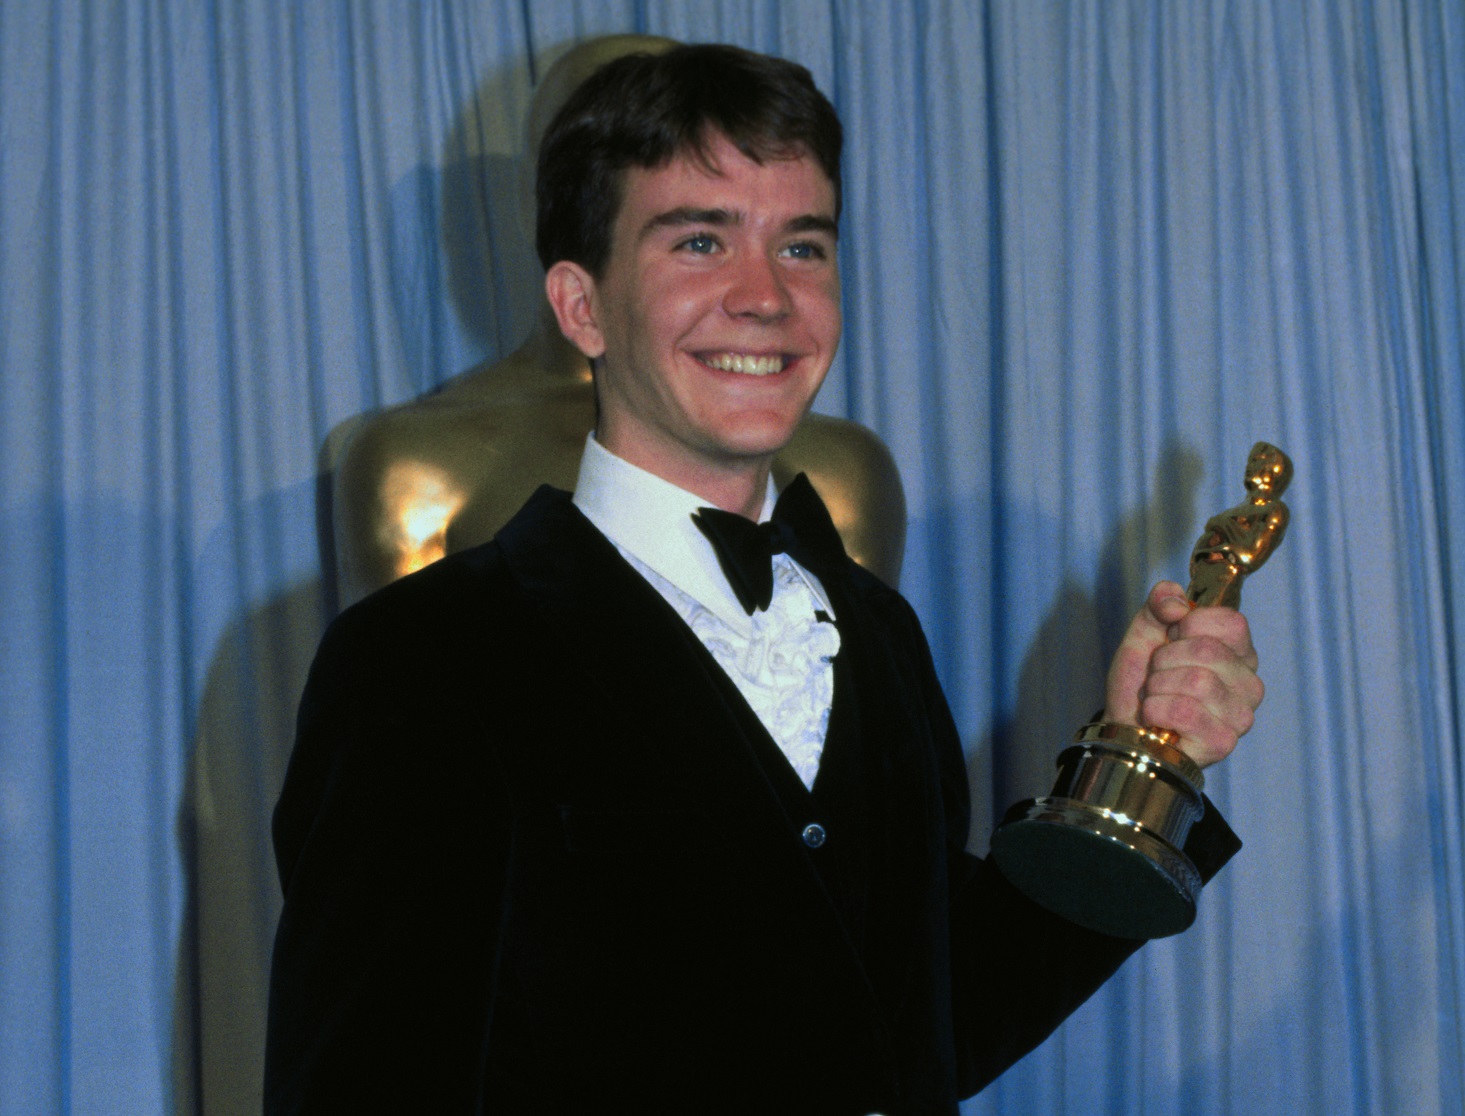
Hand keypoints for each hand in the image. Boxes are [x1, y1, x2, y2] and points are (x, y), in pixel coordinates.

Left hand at [1101, 580, 1263, 768]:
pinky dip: (1156, 710)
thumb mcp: (1145, 631)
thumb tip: (1177, 602)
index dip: (1187, 626)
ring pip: (1197, 681)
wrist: (1123, 724)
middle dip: (1164, 659)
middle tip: (1158, 675)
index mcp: (1240, 653)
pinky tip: (1157, 719)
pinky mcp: (1222, 743)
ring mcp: (1240, 716)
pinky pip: (1185, 712)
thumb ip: (1160, 603)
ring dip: (1158, 686)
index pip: (1231, 622)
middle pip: (1207, 650)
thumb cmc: (1142, 680)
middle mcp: (1250, 684)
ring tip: (1157, 697)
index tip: (1171, 640)